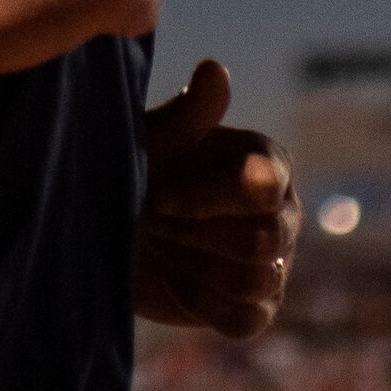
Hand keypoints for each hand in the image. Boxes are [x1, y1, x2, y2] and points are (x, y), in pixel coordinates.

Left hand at [135, 60, 298, 338]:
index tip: (160, 195)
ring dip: (195, 266)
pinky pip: (247, 320)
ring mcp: (275, 262)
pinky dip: (204, 305)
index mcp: (268, 163)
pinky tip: (174, 281)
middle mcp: (283, 210)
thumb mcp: (152, 142)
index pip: (262, 189)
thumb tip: (214, 69)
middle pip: (263, 241)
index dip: (207, 199)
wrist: (106, 229)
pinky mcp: (255, 307)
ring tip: (161, 245)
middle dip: (195, 236)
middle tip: (155, 221)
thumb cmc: (131, 172)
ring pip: (255, 281)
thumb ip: (188, 114)